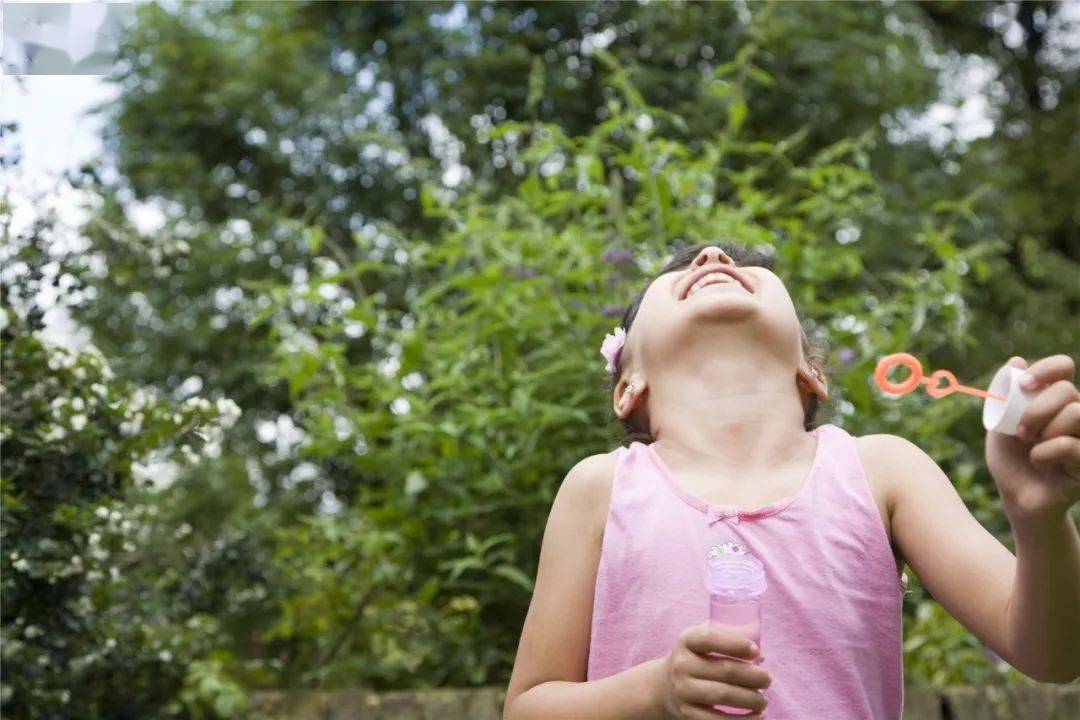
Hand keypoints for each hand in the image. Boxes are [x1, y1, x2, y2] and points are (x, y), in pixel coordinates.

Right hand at [651, 622, 769, 718]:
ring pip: (724, 695)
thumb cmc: (695, 659)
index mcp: (687, 641)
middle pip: (724, 670)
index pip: (710, 638)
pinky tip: (758, 716)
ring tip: (764, 700)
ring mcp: (683, 691)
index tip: (756, 651)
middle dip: (753, 676)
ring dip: (751, 699)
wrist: (664, 687)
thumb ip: (729, 638)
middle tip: (767, 680)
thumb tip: (761, 656)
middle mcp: (682, 665)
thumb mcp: (702, 642)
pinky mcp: (688, 715)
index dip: (735, 644)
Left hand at [986, 355, 1079, 520]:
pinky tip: (1040, 462)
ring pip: (1076, 413)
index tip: (1024, 386)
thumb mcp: (1000, 426)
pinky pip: (1070, 445)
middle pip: (1067, 391)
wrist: (1018, 498)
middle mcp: (1076, 414)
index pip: (1063, 367)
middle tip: (1021, 431)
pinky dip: (1046, 453)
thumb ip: (1006, 396)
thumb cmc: (1011, 461)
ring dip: (1043, 430)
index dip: (1046, 369)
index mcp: (1054, 400)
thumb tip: (1016, 361)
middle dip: (1036, 409)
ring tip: (1030, 446)